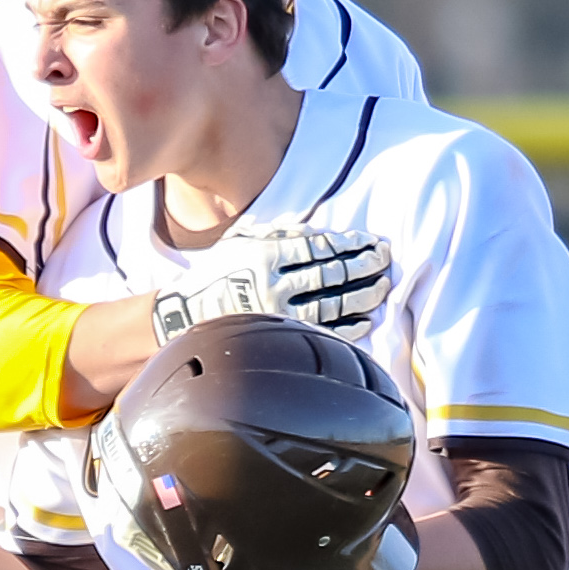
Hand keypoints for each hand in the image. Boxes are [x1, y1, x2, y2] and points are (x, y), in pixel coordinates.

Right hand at [157, 220, 390, 342]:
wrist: (183, 315)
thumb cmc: (214, 275)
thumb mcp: (239, 242)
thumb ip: (277, 234)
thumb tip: (316, 231)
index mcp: (265, 255)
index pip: (319, 247)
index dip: (350, 243)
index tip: (369, 241)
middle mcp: (274, 284)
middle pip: (331, 273)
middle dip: (363, 265)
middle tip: (384, 259)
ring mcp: (278, 314)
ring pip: (333, 303)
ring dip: (362, 295)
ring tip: (382, 286)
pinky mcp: (279, 338)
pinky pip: (321, 333)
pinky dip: (348, 328)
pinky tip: (366, 321)